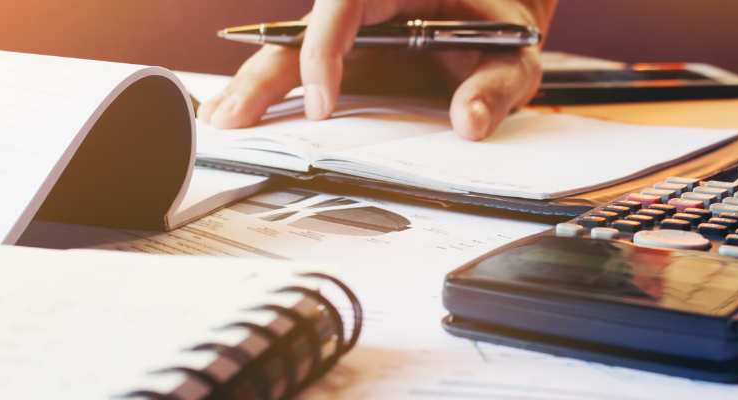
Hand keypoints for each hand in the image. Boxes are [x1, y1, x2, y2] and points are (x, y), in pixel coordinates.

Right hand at [198, 0, 556, 140]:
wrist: (503, 5)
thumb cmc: (503, 20)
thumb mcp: (515, 52)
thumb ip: (496, 86)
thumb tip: (469, 124)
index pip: (346, 2)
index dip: (324, 50)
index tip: (323, 102)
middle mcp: (368, 3)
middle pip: (302, 27)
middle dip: (266, 73)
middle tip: (231, 116)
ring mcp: (355, 26)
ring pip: (292, 45)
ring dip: (257, 82)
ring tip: (221, 119)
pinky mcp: (350, 49)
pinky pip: (305, 62)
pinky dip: (275, 87)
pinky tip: (245, 110)